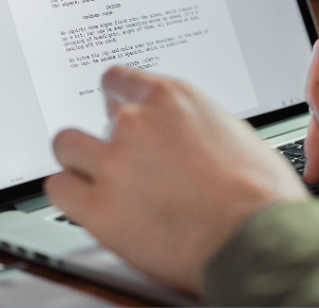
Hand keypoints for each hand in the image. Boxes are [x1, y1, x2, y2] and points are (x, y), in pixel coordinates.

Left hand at [44, 66, 307, 294]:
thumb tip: (182, 132)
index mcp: (172, 99)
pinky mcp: (99, 208)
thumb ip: (192, 124)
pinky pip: (59, 190)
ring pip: (67, 146)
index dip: (119, 101)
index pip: (119, 81)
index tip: (118, 112)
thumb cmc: (259, 192)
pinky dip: (70, 196)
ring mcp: (115, 163)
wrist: (257, 238)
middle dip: (107, 134)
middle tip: (121, 157)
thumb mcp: (231, 131)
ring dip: (81, 160)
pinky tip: (86, 203)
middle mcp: (138, 123)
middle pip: (96, 115)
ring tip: (96, 179)